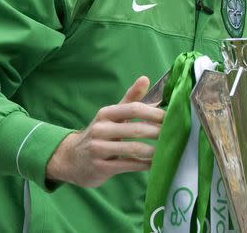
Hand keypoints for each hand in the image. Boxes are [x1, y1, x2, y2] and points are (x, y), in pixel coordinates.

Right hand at [46, 76, 164, 187]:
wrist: (70, 159)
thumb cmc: (99, 134)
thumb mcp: (111, 115)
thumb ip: (130, 98)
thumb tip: (145, 78)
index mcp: (106, 114)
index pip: (134, 109)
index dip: (154, 113)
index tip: (172, 117)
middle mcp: (101, 129)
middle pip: (136, 129)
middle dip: (158, 132)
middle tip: (176, 134)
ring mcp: (99, 149)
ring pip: (133, 149)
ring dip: (154, 150)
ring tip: (169, 149)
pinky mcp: (100, 167)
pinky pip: (128, 165)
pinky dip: (144, 165)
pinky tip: (156, 164)